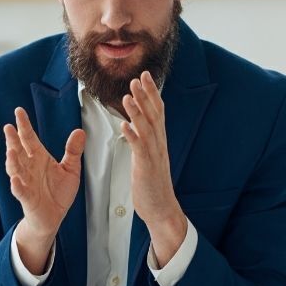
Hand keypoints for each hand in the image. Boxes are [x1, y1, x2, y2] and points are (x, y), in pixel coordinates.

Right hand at [3, 107, 84, 272]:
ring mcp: (26, 182)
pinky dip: (17, 186)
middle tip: (8, 127)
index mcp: (39, 158)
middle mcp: (29, 168)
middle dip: (13, 139)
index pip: (29, 138)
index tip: (19, 112)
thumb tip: (79, 131)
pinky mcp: (27, 198)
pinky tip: (15, 180)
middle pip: (18, 150)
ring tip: (11, 151)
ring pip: (16, 169)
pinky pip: (20, 191)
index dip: (24, 125)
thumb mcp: (70, 170)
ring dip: (12, 161)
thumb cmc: (58, 192)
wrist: (53, 217)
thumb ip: (73, 151)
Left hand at [121, 71, 187, 265]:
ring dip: (137, 111)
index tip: (145, 76)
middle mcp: (159, 144)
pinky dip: (132, 135)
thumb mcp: (149, 157)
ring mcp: (153, 155)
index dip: (151, 93)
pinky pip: (139, 149)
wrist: (161, 208)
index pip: (157, 111)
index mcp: (159, 141)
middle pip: (153, 115)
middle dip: (145, 95)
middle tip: (137, 77)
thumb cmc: (153, 184)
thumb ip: (145, 140)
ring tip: (128, 95)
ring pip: (146, 128)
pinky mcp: (146, 167)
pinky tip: (124, 125)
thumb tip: (137, 124)